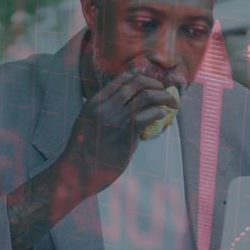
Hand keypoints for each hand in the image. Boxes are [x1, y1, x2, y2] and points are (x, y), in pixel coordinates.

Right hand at [59, 70, 179, 193]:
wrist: (78, 171)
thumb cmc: (84, 150)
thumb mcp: (88, 122)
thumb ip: (104, 110)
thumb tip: (127, 104)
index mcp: (95, 101)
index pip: (123, 79)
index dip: (142, 78)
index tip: (152, 84)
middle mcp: (105, 106)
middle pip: (137, 83)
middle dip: (155, 84)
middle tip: (165, 92)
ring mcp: (116, 119)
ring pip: (146, 96)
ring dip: (163, 97)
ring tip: (172, 103)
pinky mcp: (126, 133)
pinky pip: (149, 115)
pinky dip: (160, 112)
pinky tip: (163, 115)